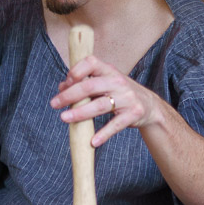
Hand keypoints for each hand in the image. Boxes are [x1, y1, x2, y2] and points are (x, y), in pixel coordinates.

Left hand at [49, 53, 163, 147]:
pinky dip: (103, 134)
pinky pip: (115, 125)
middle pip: (90, 87)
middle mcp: (118, 82)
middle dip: (69, 95)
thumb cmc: (121, 93)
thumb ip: (86, 83)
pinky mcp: (133, 114)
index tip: (65, 83)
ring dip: (80, 113)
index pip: (90, 63)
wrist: (150, 106)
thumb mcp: (106, 83)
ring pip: (100, 106)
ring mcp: (127, 98)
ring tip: (64, 118)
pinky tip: (93, 141)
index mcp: (109, 71)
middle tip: (54, 104)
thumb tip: (62, 87)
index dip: (75, 72)